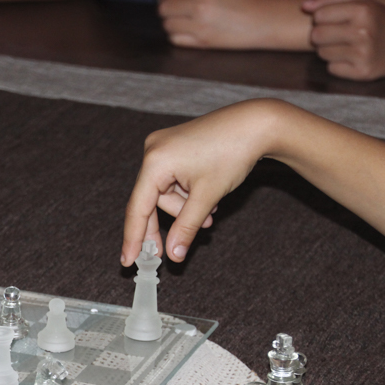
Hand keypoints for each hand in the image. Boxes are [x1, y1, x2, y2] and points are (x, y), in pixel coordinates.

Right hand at [121, 99, 282, 265]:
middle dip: (169, 222)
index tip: (128, 261)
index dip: (134, 237)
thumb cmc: (233, 153)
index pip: (138, 207)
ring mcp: (162, 147)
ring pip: (165, 192)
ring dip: (185, 207)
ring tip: (211, 213)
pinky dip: (187, 194)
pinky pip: (171, 180)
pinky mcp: (173, 147)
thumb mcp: (208, 197)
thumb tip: (173, 256)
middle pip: (151, 201)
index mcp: (155, 162)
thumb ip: (186, 227)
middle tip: (168, 252)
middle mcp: (153, 151)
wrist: (257, 123)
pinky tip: (207, 196)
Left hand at [158, 0, 312, 49]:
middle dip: (166, 7)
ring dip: (171, 21)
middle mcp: (199, 4)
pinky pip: (175, 39)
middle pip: (164, 7)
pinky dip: (176, 34)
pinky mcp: (203, 41)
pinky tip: (185, 29)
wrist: (262, 20)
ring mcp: (200, 24)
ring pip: (167, 24)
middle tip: (173, 6)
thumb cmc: (243, 0)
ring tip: (180, 18)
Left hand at [303, 0, 384, 79]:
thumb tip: (304, 6)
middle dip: (322, 35)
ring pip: (322, 53)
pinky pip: (331, 68)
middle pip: (316, 36)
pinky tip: (352, 58)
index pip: (319, 16)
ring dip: (329, 50)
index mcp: (363, 10)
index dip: (322, 18)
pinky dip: (338, 64)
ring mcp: (363, 54)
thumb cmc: (378, 20)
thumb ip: (331, 0)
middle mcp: (363, 32)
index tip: (335, 20)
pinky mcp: (363, 72)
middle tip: (337, 35)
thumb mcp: (361, 2)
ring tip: (347, 46)